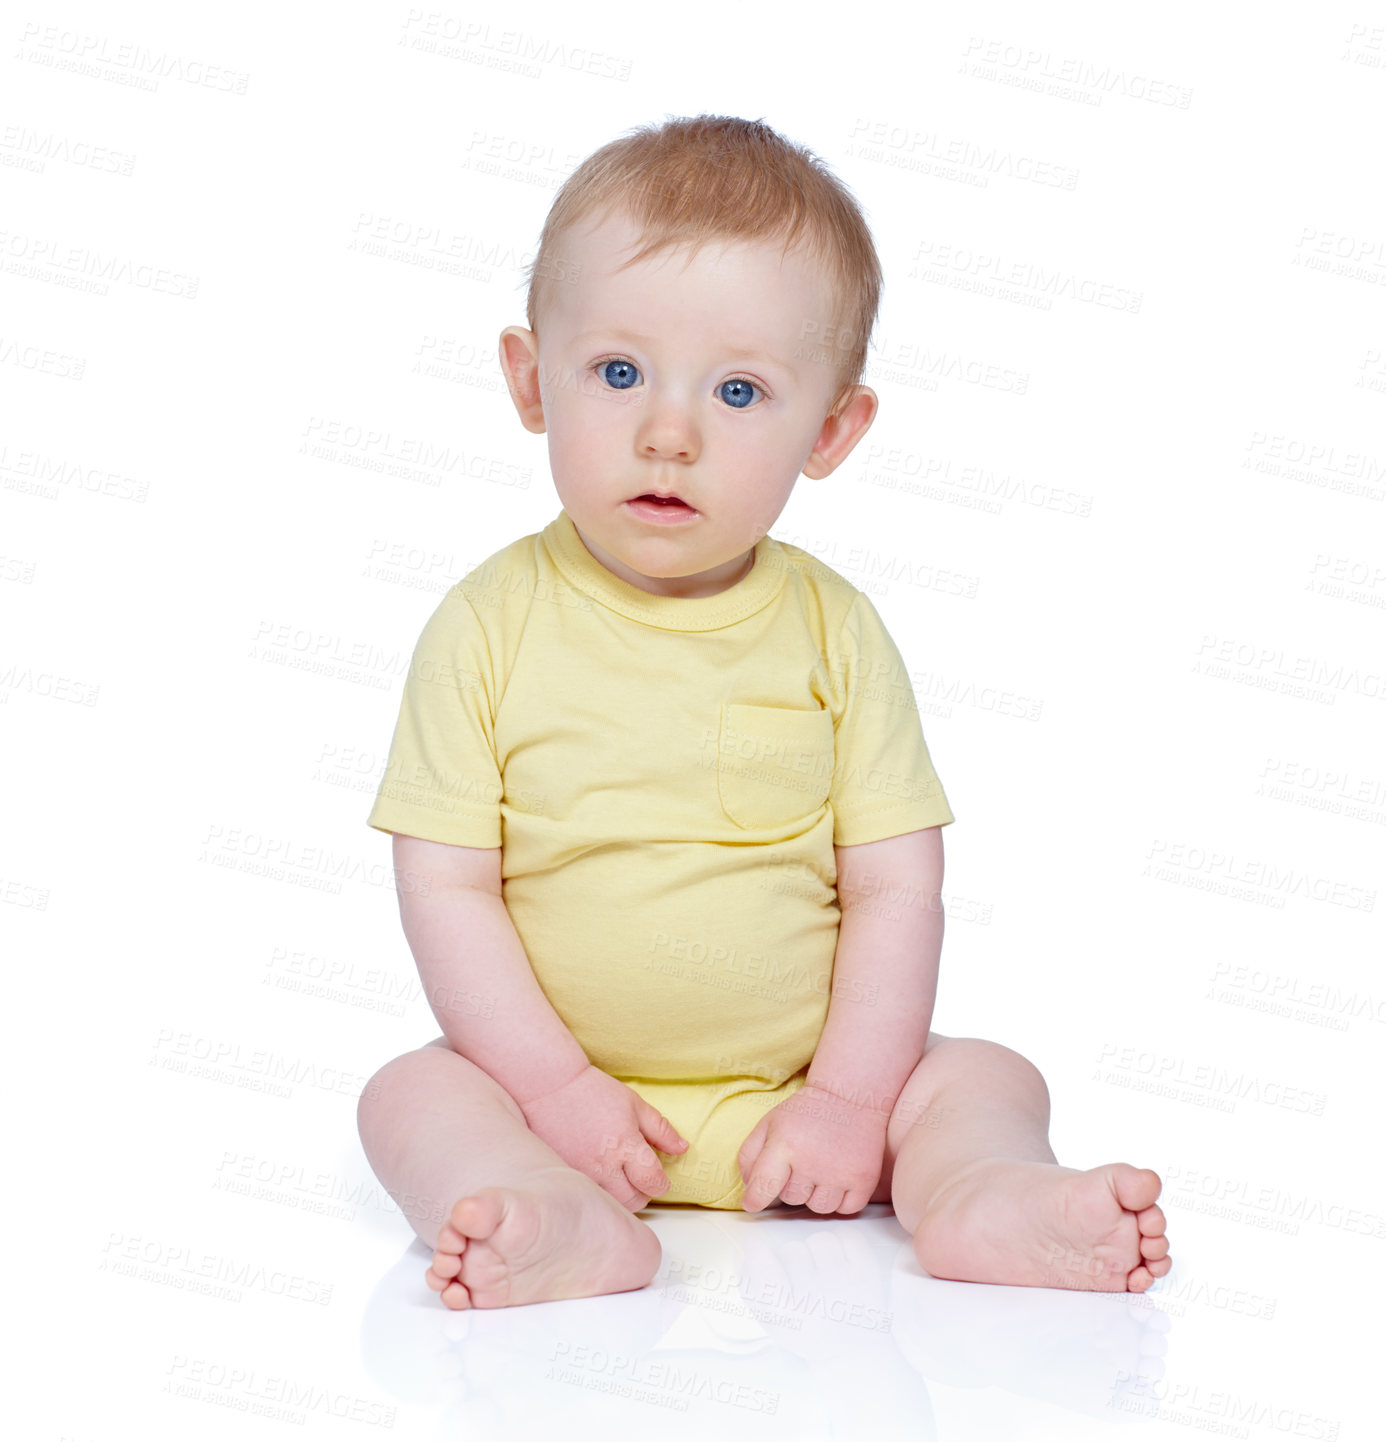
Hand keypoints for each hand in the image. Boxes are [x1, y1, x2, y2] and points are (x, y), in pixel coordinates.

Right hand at [517, 1065, 688, 1210]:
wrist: (548, 1088)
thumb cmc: (592, 1092)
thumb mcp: (633, 1103)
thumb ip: (660, 1129)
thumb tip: (682, 1148)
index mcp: (625, 1144)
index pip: (653, 1182)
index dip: (661, 1183)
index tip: (658, 1176)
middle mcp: (603, 1165)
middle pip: (635, 1201)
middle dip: (643, 1192)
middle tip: (639, 1176)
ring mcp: (581, 1175)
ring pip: (612, 1205)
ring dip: (621, 1195)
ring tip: (617, 1174)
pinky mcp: (564, 1177)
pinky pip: (589, 1197)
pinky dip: (599, 1192)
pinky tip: (597, 1174)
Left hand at [737, 1084, 888, 1214]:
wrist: (849, 1097)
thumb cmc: (806, 1112)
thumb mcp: (769, 1123)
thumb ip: (750, 1156)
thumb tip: (750, 1192)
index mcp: (785, 1144)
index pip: (764, 1187)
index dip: (755, 1199)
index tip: (753, 1203)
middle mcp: (812, 1161)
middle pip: (791, 1199)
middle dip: (793, 1184)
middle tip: (803, 1161)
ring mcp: (840, 1173)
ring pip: (818, 1208)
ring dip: (817, 1194)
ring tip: (822, 1167)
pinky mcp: (863, 1180)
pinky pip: (845, 1209)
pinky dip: (841, 1199)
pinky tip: (840, 1176)